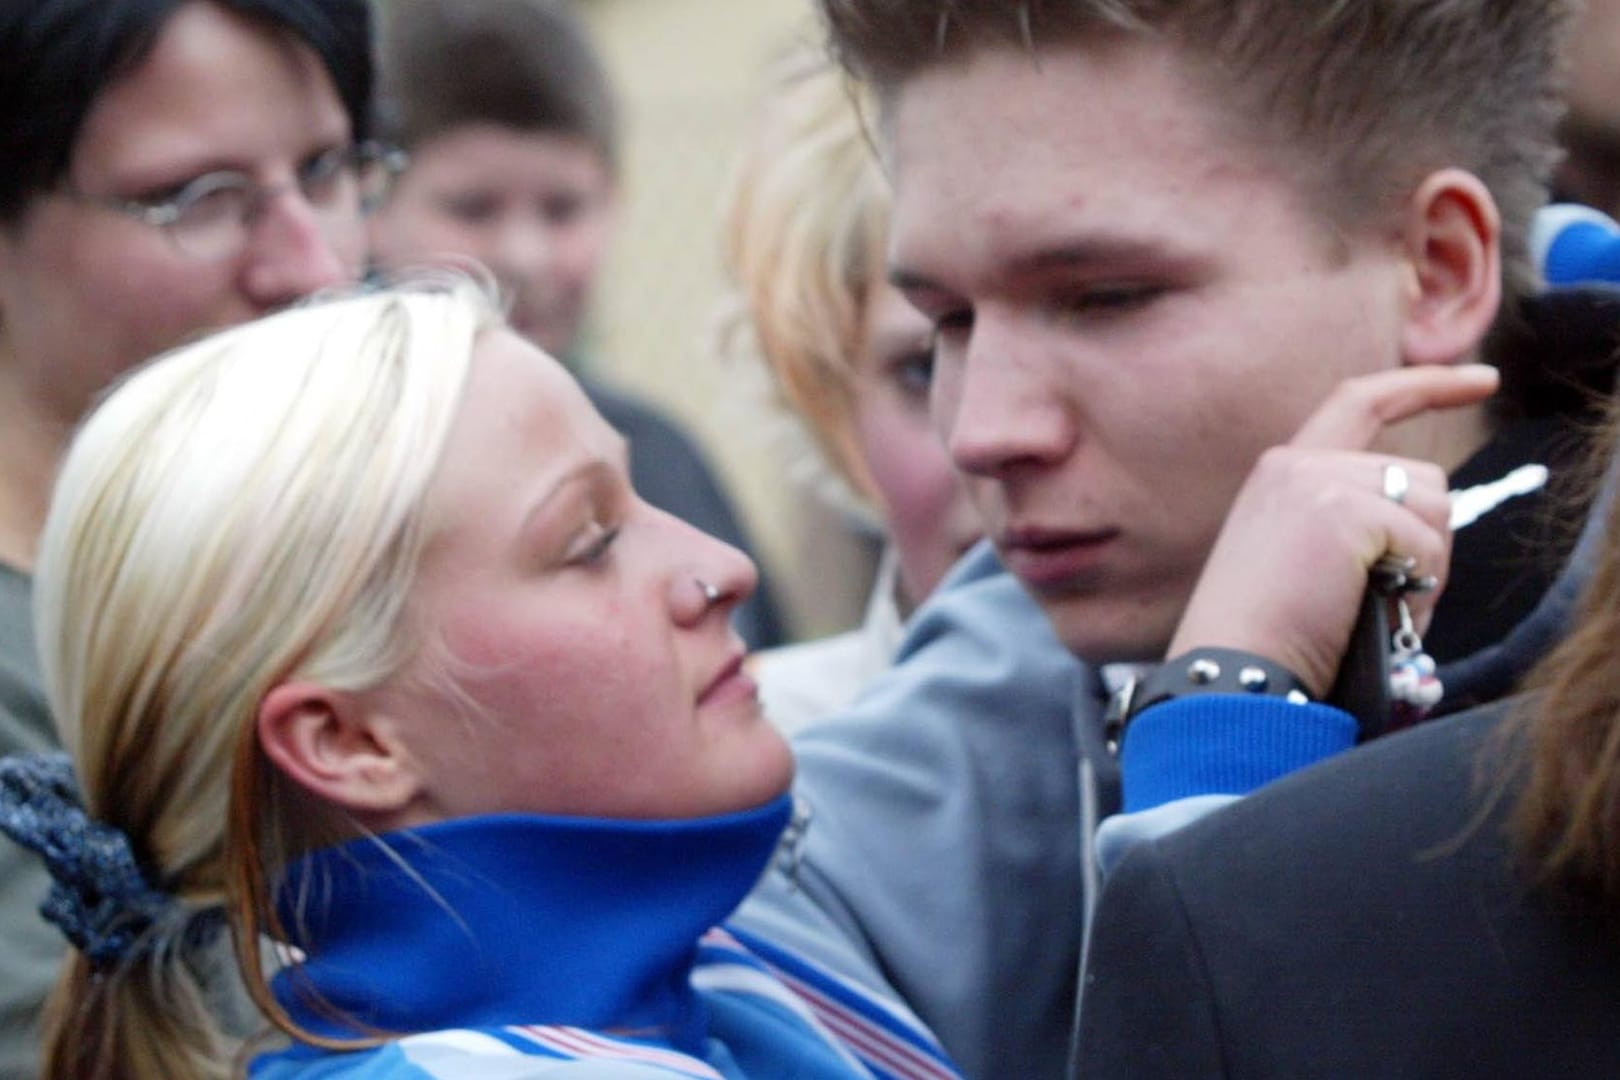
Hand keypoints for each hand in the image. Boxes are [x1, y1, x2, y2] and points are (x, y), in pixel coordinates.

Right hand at [1168, 364, 1498, 696]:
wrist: (1231, 675)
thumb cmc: (1266, 643)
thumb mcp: (1299, 562)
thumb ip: (1349, 521)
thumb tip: (1429, 521)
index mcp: (1280, 473)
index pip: (1360, 402)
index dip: (1426, 384)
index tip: (1482, 379)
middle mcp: (1297, 464)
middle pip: (1421, 479)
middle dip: (1424, 544)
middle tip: (1386, 600)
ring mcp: (1319, 482)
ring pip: (1433, 508)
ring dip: (1424, 568)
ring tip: (1374, 611)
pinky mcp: (1344, 512)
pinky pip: (1425, 546)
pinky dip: (1415, 590)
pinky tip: (1372, 615)